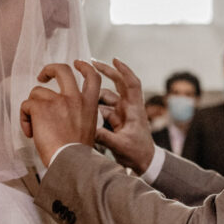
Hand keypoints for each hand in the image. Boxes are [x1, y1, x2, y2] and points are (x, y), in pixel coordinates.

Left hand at [20, 61, 102, 166]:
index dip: (84, 67)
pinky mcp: (41, 107)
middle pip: (62, 70)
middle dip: (50, 69)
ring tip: (35, 127)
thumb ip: (79, 115)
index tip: (77, 64)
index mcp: (89, 104)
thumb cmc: (77, 153)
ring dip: (32, 108)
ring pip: (37, 92)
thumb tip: (63, 115)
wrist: (71, 161)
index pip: (92, 77)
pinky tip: (30, 132)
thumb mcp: (88, 129)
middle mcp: (74, 98)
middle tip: (42, 77)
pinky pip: (26, 106)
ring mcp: (57, 101)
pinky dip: (25, 118)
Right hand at [91, 59, 155, 173]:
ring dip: (95, 94)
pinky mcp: (116, 121)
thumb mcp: (120, 146)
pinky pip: (102, 109)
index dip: (124, 70)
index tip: (114, 59)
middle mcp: (128, 108)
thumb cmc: (138, 154)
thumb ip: (104, 137)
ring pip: (106, 97)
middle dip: (105, 72)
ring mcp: (122, 113)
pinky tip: (82, 107)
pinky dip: (94, 107)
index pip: (131, 84)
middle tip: (89, 63)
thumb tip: (87, 127)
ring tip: (78, 90)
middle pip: (118, 84)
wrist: (145, 163)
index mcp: (134, 109)